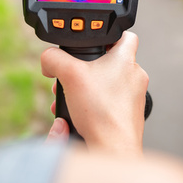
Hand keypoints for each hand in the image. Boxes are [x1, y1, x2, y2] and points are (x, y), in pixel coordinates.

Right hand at [41, 31, 147, 155]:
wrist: (113, 148)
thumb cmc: (100, 112)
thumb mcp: (69, 76)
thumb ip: (54, 59)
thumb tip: (48, 58)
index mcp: (126, 59)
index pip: (125, 35)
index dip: (108, 34)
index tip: (93, 41)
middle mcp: (135, 77)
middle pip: (109, 62)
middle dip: (86, 68)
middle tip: (72, 76)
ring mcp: (134, 97)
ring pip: (106, 84)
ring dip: (85, 89)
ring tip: (70, 98)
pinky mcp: (129, 115)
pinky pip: (108, 103)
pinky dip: (92, 106)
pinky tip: (77, 115)